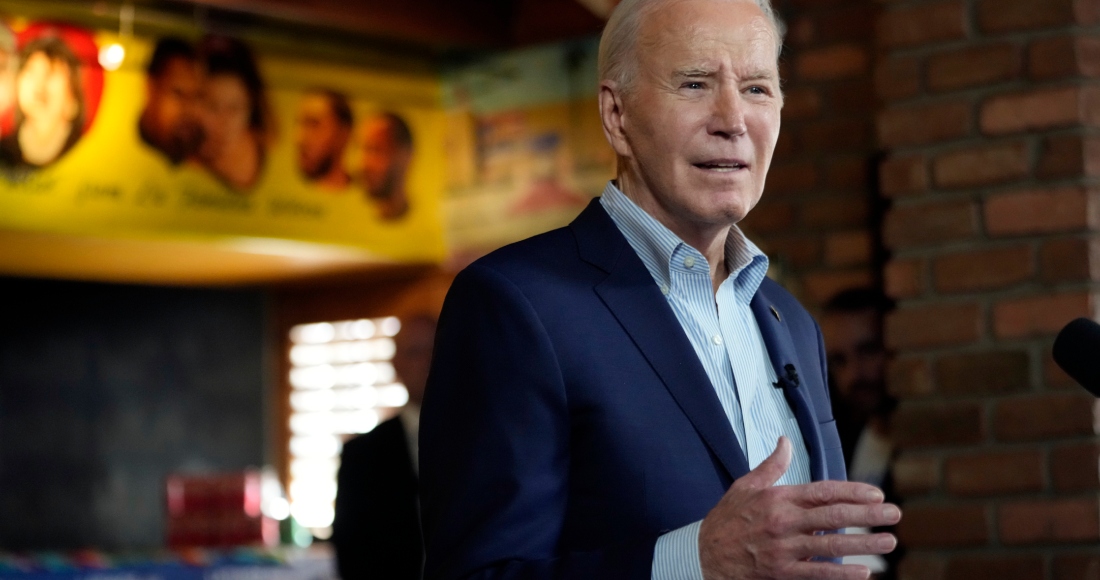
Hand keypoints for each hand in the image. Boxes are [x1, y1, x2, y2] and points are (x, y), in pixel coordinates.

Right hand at [699, 437, 900, 579]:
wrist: (703, 553)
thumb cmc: (727, 518)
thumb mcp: (745, 485)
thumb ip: (772, 465)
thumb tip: (785, 441)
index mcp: (778, 498)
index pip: (823, 492)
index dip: (852, 492)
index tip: (876, 493)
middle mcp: (783, 521)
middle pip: (833, 517)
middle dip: (867, 515)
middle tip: (894, 514)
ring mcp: (783, 548)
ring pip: (830, 545)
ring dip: (863, 544)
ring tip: (888, 542)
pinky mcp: (780, 572)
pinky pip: (816, 573)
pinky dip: (840, 573)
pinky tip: (863, 572)